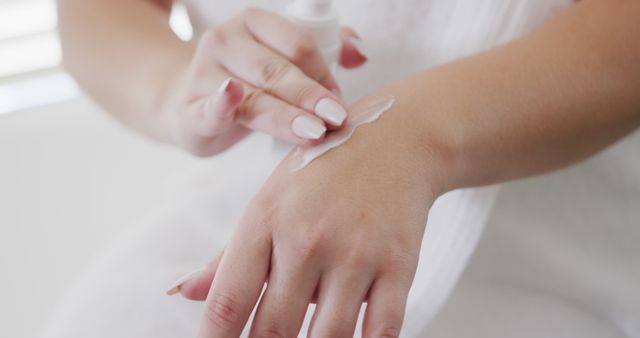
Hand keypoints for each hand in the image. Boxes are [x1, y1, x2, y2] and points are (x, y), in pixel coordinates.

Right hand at [159, 7, 367, 155]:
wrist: (190, 105)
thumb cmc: (249, 83)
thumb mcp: (282, 60)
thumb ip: (324, 51)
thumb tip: (361, 53)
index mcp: (254, 23)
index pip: (298, 44)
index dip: (323, 73)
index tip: (339, 102)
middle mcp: (225, 41)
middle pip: (276, 70)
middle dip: (310, 96)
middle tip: (337, 117)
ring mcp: (203, 74)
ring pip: (253, 97)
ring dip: (286, 115)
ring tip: (314, 133)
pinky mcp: (189, 109)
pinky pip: (209, 109)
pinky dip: (221, 105)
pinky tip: (233, 98)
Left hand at [176, 92, 445, 336]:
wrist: (396, 140)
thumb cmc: (323, 172)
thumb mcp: (269, 200)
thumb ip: (228, 255)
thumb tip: (185, 294)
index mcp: (264, 220)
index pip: (228, 302)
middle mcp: (306, 238)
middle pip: (273, 330)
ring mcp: (355, 252)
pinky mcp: (398, 264)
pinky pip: (381, 330)